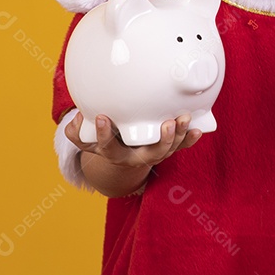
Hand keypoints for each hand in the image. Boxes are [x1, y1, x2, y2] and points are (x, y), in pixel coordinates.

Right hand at [65, 111, 201, 169]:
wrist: (119, 152)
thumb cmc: (104, 138)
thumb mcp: (85, 137)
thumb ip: (77, 130)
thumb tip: (79, 118)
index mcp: (114, 154)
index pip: (109, 148)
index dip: (104, 135)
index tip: (102, 117)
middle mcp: (136, 157)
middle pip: (150, 155)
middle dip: (161, 142)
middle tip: (166, 124)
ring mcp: (153, 152)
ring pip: (168, 149)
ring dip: (178, 136)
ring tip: (184, 119)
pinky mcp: (166, 146)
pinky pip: (180, 146)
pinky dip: (189, 139)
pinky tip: (197, 129)